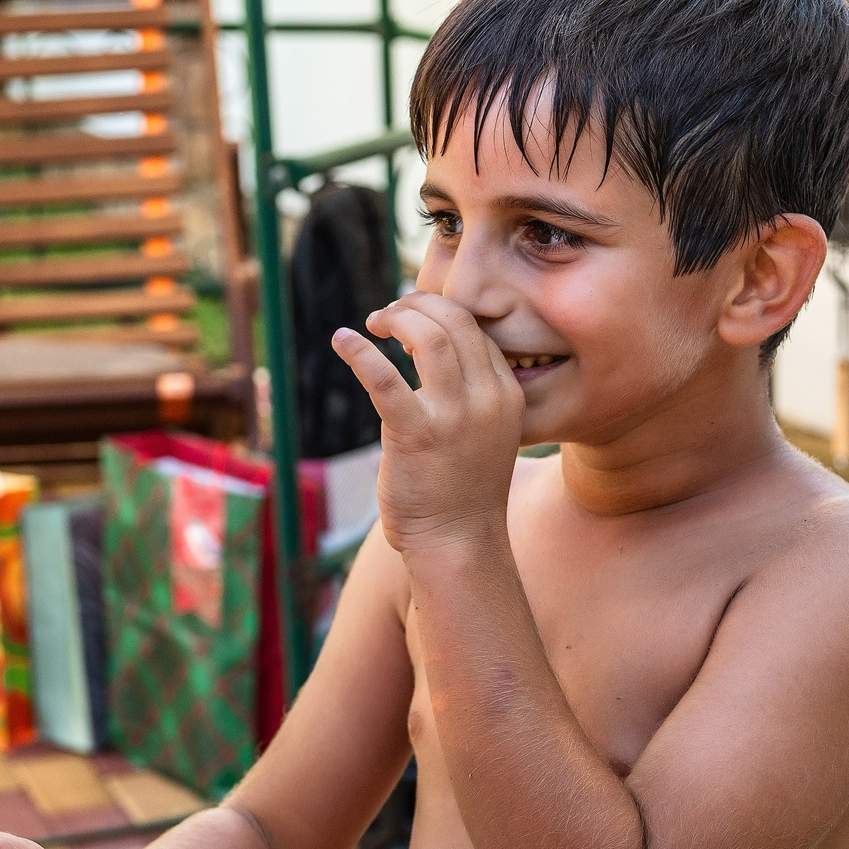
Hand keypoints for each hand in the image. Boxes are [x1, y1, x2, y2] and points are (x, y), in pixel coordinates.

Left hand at [334, 292, 521, 553]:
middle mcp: (487, 399)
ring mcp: (454, 416)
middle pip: (456, 321)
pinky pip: (383, 378)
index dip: (441, 313)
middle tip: (390, 314)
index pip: (476, 331)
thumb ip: (469, 395)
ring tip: (374, 322)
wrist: (458, 543)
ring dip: (398, 318)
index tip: (414, 319)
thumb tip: (425, 353)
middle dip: (418, 305)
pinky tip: (341, 340)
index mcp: (506, 395)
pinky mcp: (416, 433)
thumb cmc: (464, 491)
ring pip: (429, 337)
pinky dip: (358, 352)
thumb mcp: (486, 434)